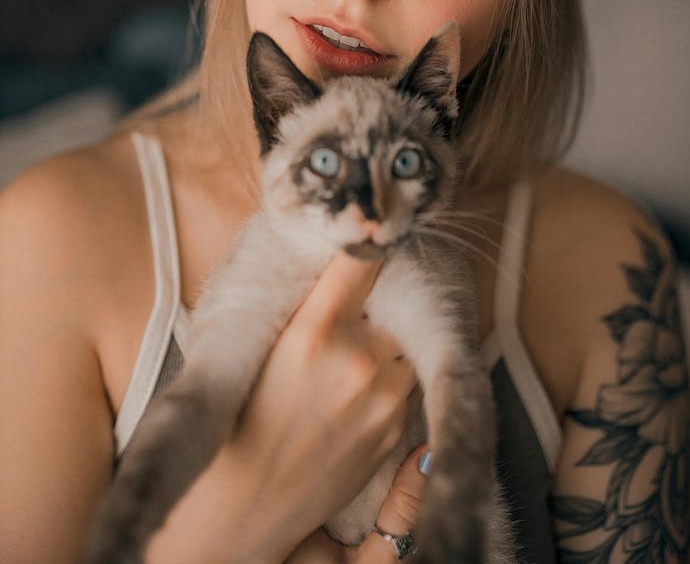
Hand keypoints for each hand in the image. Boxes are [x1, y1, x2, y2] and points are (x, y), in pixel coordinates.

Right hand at [229, 253, 417, 560]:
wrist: (245, 501)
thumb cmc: (239, 413)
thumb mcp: (257, 344)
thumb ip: (304, 304)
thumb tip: (337, 259)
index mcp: (314, 331)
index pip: (360, 262)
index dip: (366, 241)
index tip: (370, 230)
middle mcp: (358, 360)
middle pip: (392, 300)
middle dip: (377, 301)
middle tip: (357, 305)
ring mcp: (383, 398)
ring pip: (406, 340)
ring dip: (388, 339)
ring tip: (352, 354)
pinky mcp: (395, 429)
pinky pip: (408, 381)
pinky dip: (390, 376)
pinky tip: (355, 390)